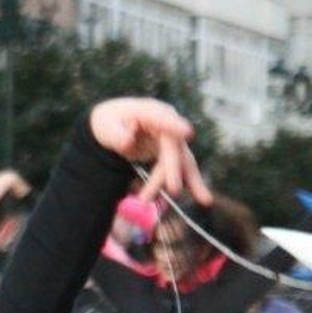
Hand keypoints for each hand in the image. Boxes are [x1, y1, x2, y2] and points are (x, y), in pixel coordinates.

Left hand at [89, 98, 211, 204]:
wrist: (114, 127)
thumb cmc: (110, 123)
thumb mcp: (106, 126)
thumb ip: (116, 134)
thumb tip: (128, 142)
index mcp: (150, 112)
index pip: (163, 119)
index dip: (175, 126)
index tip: (187, 132)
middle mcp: (167, 123)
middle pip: (174, 148)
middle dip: (173, 170)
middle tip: (173, 190)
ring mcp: (172, 139)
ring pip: (184, 161)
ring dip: (193, 181)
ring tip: (206, 201)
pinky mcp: (172, 154)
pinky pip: (183, 169)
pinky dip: (192, 184)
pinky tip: (204, 199)